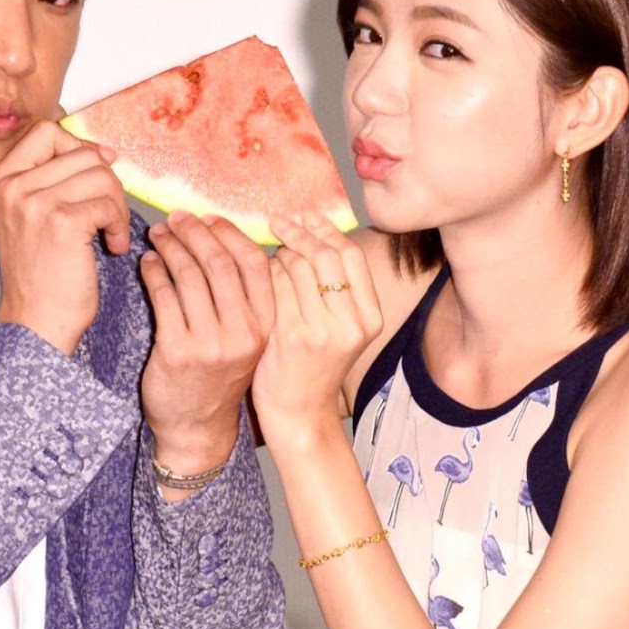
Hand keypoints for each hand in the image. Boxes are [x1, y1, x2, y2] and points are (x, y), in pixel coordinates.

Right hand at [0, 121, 130, 355]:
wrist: (36, 322)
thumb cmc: (41, 274)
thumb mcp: (33, 215)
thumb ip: (55, 179)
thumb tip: (103, 151)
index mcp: (0, 179)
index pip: (46, 131)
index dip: (80, 147)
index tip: (97, 173)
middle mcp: (11, 186)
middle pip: (81, 152)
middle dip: (107, 183)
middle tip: (107, 214)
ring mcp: (34, 202)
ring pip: (101, 176)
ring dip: (117, 207)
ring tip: (110, 234)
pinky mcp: (62, 221)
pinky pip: (109, 204)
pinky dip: (120, 226)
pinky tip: (112, 247)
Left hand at [138, 212, 273, 489]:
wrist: (196, 427)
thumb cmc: (218, 376)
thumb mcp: (244, 339)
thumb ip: (241, 299)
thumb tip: (219, 241)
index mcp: (265, 324)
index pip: (253, 263)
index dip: (228, 233)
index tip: (207, 218)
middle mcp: (243, 332)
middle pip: (219, 263)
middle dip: (194, 233)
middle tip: (176, 219)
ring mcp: (211, 343)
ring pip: (190, 276)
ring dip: (171, 247)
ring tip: (158, 235)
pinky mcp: (178, 350)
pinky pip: (164, 296)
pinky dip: (154, 272)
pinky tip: (148, 262)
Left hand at [252, 214, 381, 446]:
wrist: (299, 412)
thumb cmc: (314, 366)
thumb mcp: (340, 328)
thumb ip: (336, 288)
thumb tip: (316, 229)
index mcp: (370, 316)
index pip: (350, 255)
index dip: (326, 230)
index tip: (306, 215)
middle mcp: (351, 322)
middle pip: (325, 254)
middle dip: (300, 232)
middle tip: (279, 222)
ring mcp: (322, 330)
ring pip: (299, 265)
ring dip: (280, 249)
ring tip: (269, 248)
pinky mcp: (291, 335)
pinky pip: (276, 285)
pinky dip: (265, 271)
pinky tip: (258, 271)